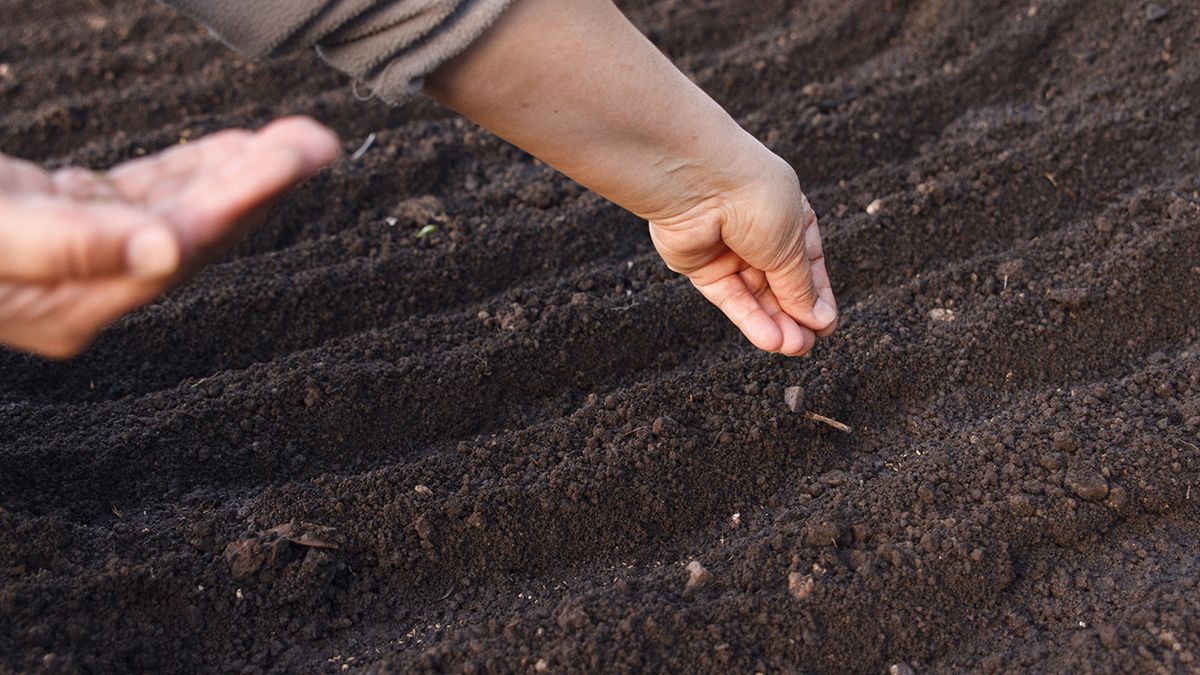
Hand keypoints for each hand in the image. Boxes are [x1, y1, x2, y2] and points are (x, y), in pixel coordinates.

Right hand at [0, 117, 339, 358]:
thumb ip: (65, 247)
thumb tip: (164, 249)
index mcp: (68, 305)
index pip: (177, 250)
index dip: (239, 201)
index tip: (291, 159)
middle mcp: (87, 290)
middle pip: (194, 233)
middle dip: (257, 184)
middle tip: (315, 140)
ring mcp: (82, 255)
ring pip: (180, 210)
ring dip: (238, 172)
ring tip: (295, 137)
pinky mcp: (71, 219)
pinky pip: (148, 193)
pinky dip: (192, 168)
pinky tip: (231, 147)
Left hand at [648, 157, 836, 355]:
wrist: (699, 182)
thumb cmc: (755, 198)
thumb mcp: (790, 245)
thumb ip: (800, 286)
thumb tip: (821, 320)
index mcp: (791, 217)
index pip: (809, 265)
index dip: (818, 297)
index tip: (826, 327)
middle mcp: (760, 234)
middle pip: (781, 286)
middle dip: (794, 317)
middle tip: (806, 347)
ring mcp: (730, 250)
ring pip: (755, 296)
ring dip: (774, 323)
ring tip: (792, 348)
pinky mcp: (702, 266)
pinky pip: (729, 298)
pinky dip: (748, 319)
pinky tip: (769, 339)